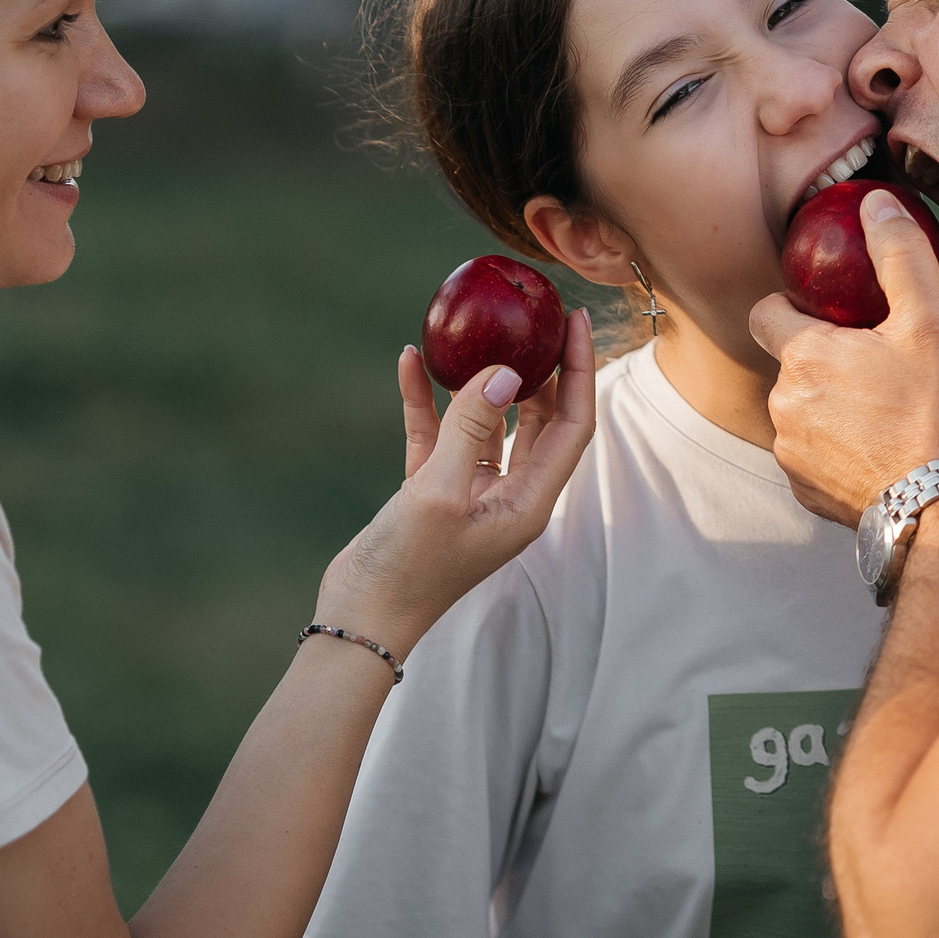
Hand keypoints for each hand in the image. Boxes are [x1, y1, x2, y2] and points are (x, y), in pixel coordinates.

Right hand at [318, 311, 596, 653]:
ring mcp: (470, 492)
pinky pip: (438, 434)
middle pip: (540, 419)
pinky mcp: (431, 490)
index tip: (575, 320)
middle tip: (535, 317)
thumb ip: (470, 428)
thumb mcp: (438, 493)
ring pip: (487, 421)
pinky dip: (426, 401)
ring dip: (478, 379)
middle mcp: (509, 495)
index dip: (580, 371)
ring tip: (477, 330)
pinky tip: (409, 361)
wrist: (359, 620)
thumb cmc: (407, 569)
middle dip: (541, 367)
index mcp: (529, 502)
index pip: (572, 425)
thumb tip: (505, 371)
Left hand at [750, 192, 938, 526]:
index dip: (796, 307)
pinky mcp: (807, 492)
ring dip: (832, 406)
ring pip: (802, 411)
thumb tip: (877, 203)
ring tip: (888, 411)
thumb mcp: (931, 321)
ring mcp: (791, 453)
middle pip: (791, 364)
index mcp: (804, 357)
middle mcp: (784, 405)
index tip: (836, 315)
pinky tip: (882, 449)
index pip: (767, 312)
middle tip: (882, 366)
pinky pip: (813, 455)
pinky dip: (839, 448)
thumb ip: (899, 255)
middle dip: (826, 360)